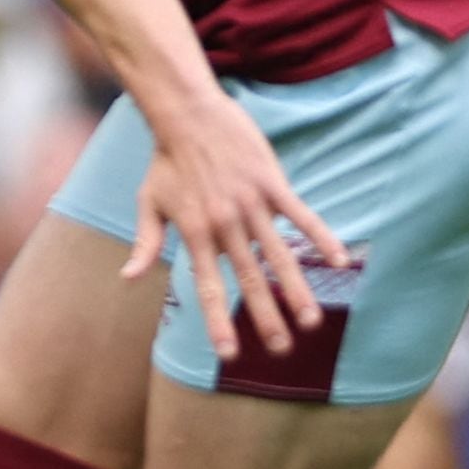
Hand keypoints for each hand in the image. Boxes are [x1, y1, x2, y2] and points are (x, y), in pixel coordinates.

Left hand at [125, 92, 351, 360]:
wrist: (187, 115)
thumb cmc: (165, 161)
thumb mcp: (148, 204)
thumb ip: (145, 244)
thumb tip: (128, 278)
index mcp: (195, 234)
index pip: (207, 287)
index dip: (218, 320)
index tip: (228, 353)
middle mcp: (225, 225)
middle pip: (248, 280)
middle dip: (265, 318)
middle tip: (280, 351)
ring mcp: (251, 205)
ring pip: (279, 256)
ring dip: (296, 290)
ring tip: (310, 321)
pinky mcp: (273, 184)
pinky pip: (302, 216)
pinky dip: (321, 238)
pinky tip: (340, 261)